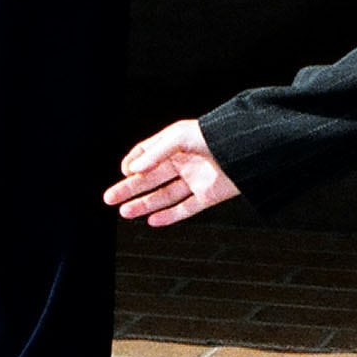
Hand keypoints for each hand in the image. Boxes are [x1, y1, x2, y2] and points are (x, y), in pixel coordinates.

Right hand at [105, 117, 240, 226]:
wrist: (248, 150)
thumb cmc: (215, 136)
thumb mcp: (179, 137)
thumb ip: (155, 152)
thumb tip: (132, 169)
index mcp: (175, 144)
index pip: (147, 154)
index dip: (133, 163)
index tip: (124, 171)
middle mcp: (183, 162)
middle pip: (151, 178)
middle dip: (129, 188)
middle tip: (109, 198)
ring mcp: (195, 180)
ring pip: (164, 195)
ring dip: (144, 204)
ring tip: (124, 212)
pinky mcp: (208, 196)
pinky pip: (185, 208)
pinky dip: (169, 216)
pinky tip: (152, 221)